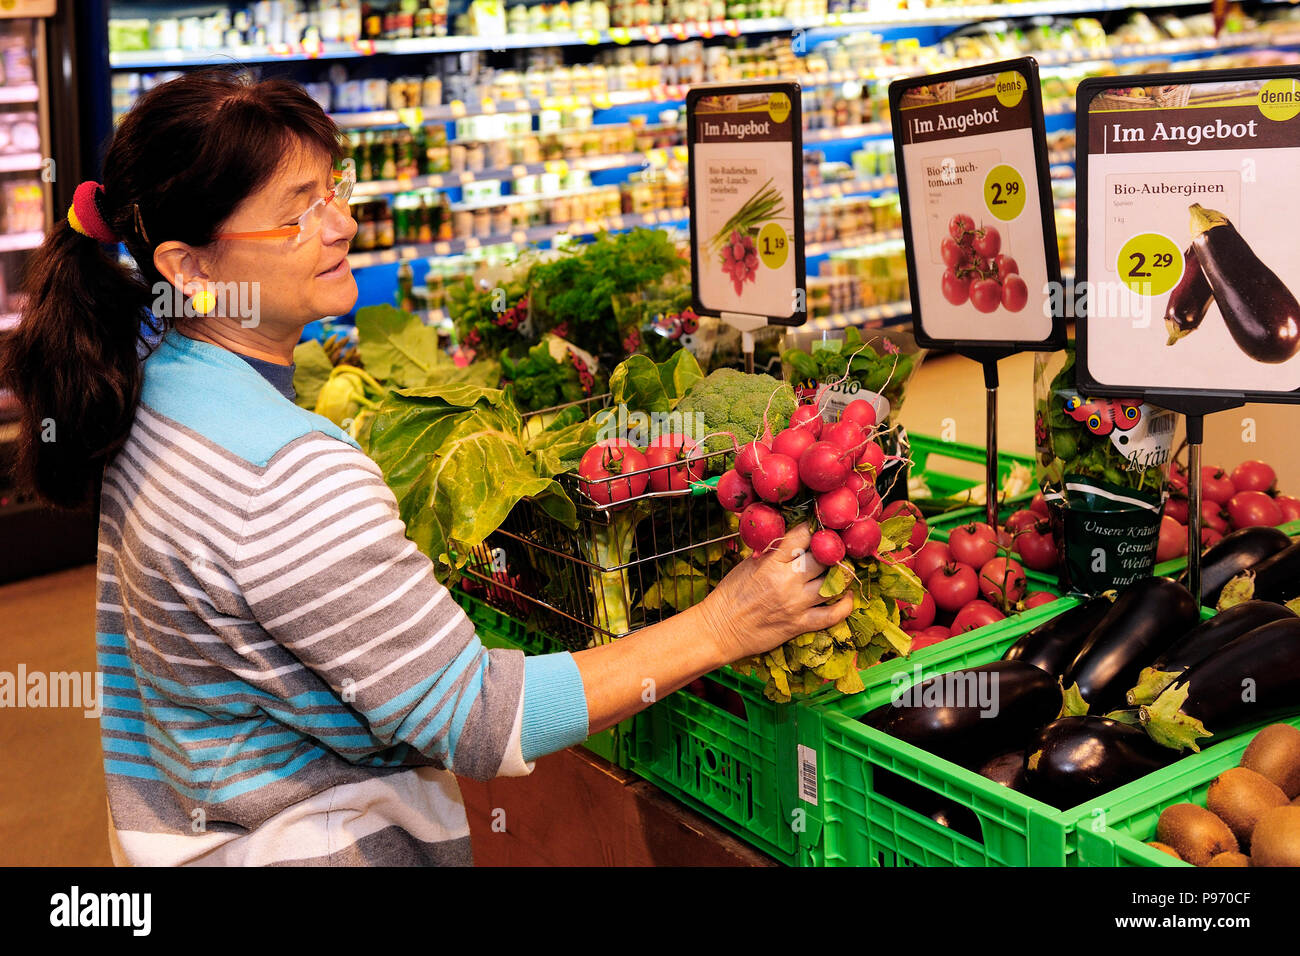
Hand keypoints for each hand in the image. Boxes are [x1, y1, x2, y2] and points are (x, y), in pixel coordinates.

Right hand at [697, 523, 853, 662]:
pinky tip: (847, 595)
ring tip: (842, 569)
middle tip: (834, 547)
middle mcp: (787, 581)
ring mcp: (796, 604)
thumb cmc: (730, 595)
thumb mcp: (746, 565)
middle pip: (823, 558)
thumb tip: (789, 538)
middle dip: (831, 550)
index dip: (813, 527)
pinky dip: (845, 605)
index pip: (802, 536)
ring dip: (841, 575)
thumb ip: (770, 552)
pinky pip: (832, 615)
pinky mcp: (800, 625)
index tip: (818, 525)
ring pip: (833, 584)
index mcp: (771, 563)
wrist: (720, 630)